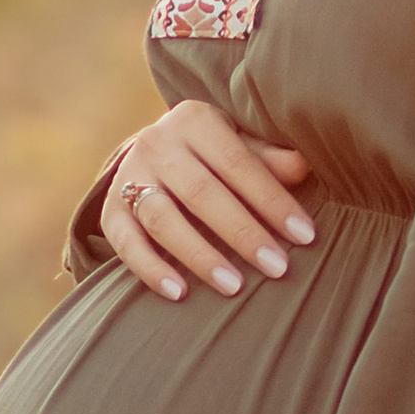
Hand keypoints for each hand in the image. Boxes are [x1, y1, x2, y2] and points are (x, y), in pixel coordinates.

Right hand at [102, 101, 315, 302]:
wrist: (154, 154)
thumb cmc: (214, 156)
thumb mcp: (239, 145)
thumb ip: (267, 158)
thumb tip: (303, 167)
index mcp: (194, 120)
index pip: (238, 164)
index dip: (272, 201)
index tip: (304, 235)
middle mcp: (156, 143)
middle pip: (201, 193)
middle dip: (243, 233)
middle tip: (277, 267)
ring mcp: (129, 176)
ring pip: (163, 219)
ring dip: (199, 255)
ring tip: (233, 286)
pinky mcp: (110, 210)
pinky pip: (126, 243)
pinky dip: (150, 269)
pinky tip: (179, 293)